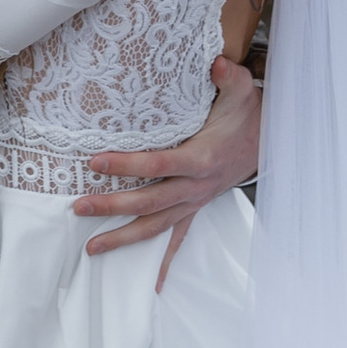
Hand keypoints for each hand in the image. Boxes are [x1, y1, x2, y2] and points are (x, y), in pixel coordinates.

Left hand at [74, 53, 261, 287]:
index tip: (94, 162)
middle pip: (148, 202)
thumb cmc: (246, 115)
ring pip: (155, 227)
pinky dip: (164, 262)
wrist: (268, 142)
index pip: (156, 164)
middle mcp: (194, 187)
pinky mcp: (194, 209)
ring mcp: (193, 203)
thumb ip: (228, 75)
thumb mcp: (240, 90)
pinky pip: (177, 239)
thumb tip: (217, 62)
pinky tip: (151, 285)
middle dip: (112, 207)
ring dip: (123, 239)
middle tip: (78, 207)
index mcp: (199, 159)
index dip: (126, 165)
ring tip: (92, 249)